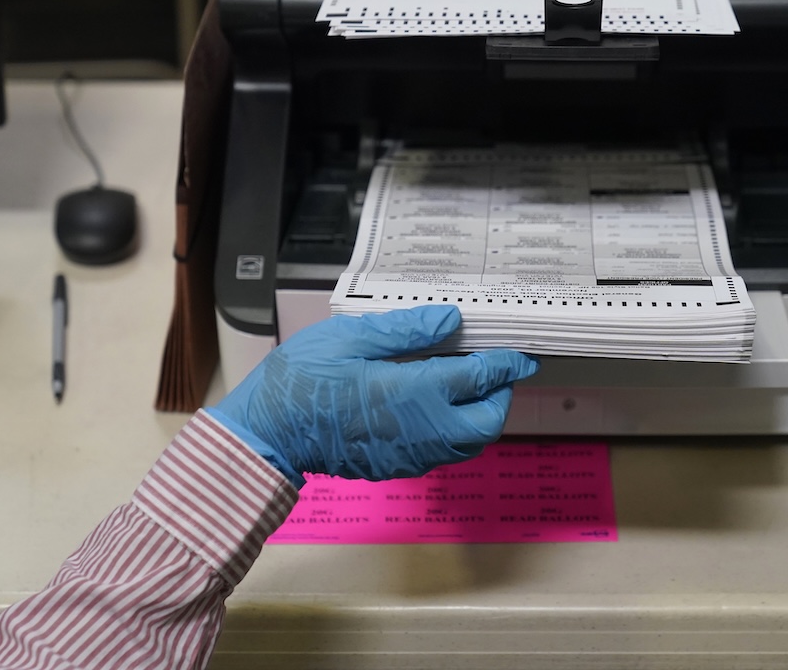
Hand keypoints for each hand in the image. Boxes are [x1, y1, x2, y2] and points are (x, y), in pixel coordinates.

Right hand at [208, 306, 538, 486]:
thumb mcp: (350, 337)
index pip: (480, 378)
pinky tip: (439, 407)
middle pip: (489, 421)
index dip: (506, 364)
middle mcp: (423, 431)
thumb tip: (449, 321)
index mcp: (415, 393)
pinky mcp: (397, 466)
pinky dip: (457, 432)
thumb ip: (406, 330)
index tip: (521, 354)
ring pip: (470, 443)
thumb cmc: (301, 382)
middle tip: (498, 369)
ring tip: (471, 386)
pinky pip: (444, 453)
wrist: (266, 435)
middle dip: (502, 395)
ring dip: (481, 416)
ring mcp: (412, 454)